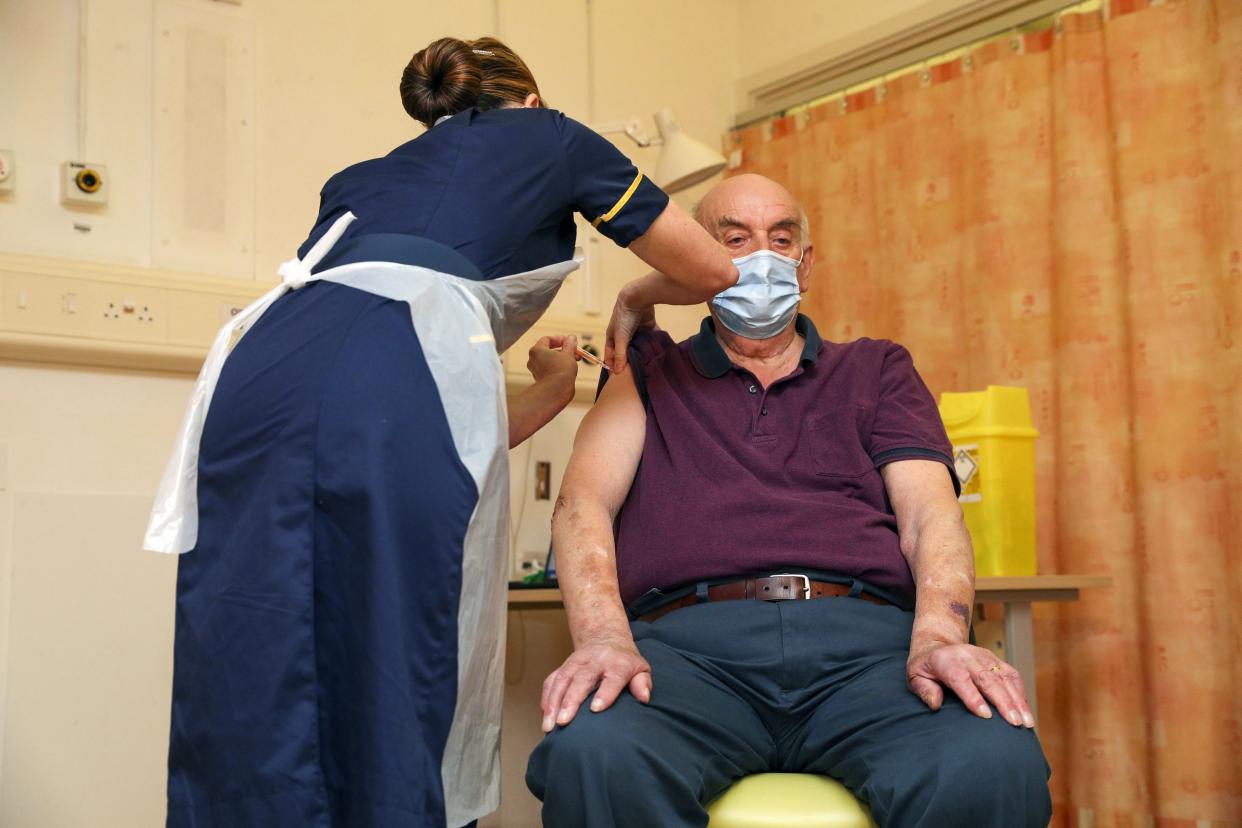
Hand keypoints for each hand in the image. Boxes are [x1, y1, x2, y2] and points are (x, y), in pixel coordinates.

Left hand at [527, 335, 578, 384]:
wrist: (557, 390)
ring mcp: (536, 371)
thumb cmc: (561, 370)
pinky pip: (550, 369)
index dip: (559, 339)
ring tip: (576, 359)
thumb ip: (569, 344)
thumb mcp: (568, 353)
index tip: (569, 341)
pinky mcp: (541, 379)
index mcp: (536, 350)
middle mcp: (533, 360)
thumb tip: (571, 338)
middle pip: (549, 350)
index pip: (547, 339)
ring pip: (550, 360)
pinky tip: (570, 368)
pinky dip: (559, 367)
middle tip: (574, 350)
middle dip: (564, 350)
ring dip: (563, 358)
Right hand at [540, 637, 651, 731]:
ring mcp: (576, 662)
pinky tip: (544, 715)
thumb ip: (643, 683)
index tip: (596, 709)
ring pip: (562, 679)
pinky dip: (546, 697)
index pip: (612, 678)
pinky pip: (551, 680)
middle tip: (563, 722)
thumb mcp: (640, 668)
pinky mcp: (563, 666)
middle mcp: (594, 661)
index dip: (605, 693)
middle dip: (570, 700)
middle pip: (581, 679)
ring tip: (548, 725)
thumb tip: (644, 698)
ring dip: (553, 702)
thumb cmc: (624, 662)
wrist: (605, 638)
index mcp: (617, 663)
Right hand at [605, 287, 657, 373]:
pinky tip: (658, 354)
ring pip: (638, 346)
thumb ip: (621, 355)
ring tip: (648, 368)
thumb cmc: (624, 317)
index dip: (613, 366)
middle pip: (625, 352)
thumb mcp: (621, 337)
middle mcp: (623, 335)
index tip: (617, 379)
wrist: (637, 297)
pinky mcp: (647, 327)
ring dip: (642, 355)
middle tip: (635, 377)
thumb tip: (617, 372)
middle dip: (629, 363)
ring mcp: (636, 331)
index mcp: (613, 337)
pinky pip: (650, 339)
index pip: (611, 355)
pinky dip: (653, 345)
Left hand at [907, 641, 1034, 727]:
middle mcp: (968, 657)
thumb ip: (924, 690)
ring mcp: (984, 656)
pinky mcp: (995, 659)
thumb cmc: (926, 667)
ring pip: (1004, 677)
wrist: (937, 644)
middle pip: (987, 679)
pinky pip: (1012, 674)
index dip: (973, 697)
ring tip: (1027, 722)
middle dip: (1003, 702)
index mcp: (946, 661)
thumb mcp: (915, 677)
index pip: (961, 679)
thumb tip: (936, 704)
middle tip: (1015, 723)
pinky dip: (1020, 693)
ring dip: (1018, 700)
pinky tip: (1026, 710)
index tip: (986, 716)